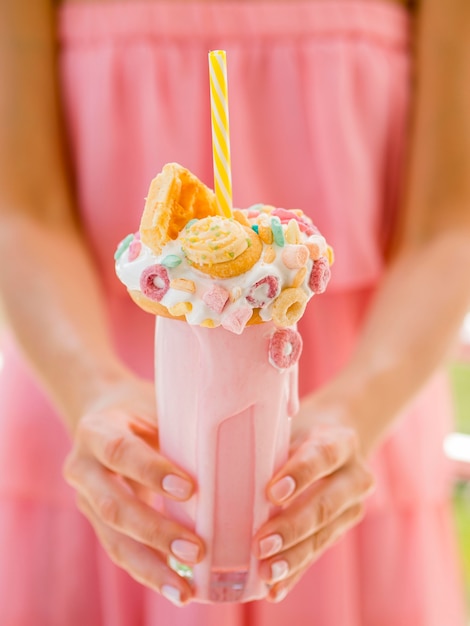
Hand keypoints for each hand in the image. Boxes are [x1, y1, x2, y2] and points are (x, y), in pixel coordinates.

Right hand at [63, 375, 203, 605]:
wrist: (102, 411)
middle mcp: (82, 467)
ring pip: (112, 539)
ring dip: (151, 566)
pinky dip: (148, 570)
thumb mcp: (157, 405)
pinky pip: (119, 550)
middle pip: (114, 506)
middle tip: (197, 550)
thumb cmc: (142, 407)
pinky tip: (176, 588)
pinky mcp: (95, 520)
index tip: (190, 489)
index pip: (121, 452)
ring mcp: (84, 498)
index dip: (152, 472)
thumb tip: (244, 443)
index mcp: (97, 430)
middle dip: (155, 532)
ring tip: (185, 591)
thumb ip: (184, 425)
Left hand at [253, 395, 374, 602]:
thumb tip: (220, 465)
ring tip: (265, 571)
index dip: (300, 474)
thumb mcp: (289, 426)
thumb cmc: (298, 431)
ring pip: (324, 534)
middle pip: (326, 503)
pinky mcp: (341, 530)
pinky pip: (317, 553)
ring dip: (293, 556)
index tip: (272, 492)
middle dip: (293, 526)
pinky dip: (294, 572)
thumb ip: (268, 443)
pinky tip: (274, 588)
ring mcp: (353, 506)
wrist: (335, 441)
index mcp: (340, 441)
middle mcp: (355, 475)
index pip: (323, 455)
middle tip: (261, 543)